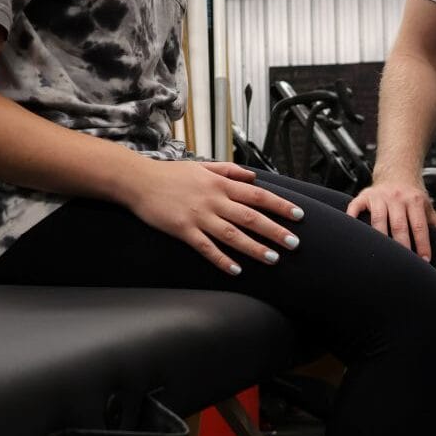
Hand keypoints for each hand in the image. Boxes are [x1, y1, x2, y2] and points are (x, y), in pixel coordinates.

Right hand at [119, 157, 303, 274]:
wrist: (137, 181)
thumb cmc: (170, 174)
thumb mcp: (202, 165)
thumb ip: (229, 170)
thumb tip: (253, 176)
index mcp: (220, 183)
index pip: (258, 195)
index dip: (280, 205)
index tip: (298, 215)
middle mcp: (213, 199)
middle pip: (251, 216)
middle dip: (274, 230)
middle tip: (294, 243)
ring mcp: (198, 215)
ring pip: (232, 234)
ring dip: (254, 248)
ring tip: (273, 258)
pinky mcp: (183, 229)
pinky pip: (206, 247)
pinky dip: (221, 259)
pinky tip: (236, 270)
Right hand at [346, 177, 435, 258]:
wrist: (397, 171)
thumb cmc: (412, 193)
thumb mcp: (426, 204)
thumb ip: (434, 223)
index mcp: (414, 201)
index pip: (419, 226)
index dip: (422, 244)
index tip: (424, 260)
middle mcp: (397, 198)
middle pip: (399, 226)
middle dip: (402, 246)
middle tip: (404, 264)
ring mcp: (379, 197)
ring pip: (378, 220)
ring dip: (380, 238)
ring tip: (383, 255)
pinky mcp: (364, 196)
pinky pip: (355, 207)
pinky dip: (352, 218)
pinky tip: (354, 232)